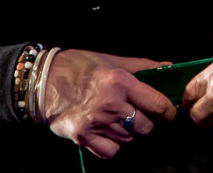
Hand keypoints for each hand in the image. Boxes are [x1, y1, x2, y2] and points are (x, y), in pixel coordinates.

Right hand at [42, 49, 175, 158]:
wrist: (43, 80)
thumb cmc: (79, 66)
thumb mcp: (113, 60)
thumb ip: (142, 66)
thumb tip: (167, 69)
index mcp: (120, 82)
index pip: (158, 105)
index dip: (168, 111)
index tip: (169, 112)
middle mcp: (110, 104)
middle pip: (145, 126)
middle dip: (148, 122)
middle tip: (141, 115)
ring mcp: (96, 123)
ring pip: (129, 139)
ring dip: (130, 132)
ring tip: (122, 120)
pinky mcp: (82, 137)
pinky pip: (110, 151)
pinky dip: (114, 145)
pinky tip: (109, 133)